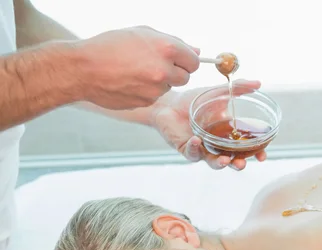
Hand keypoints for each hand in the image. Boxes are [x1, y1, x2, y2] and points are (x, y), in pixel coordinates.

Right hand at [77, 26, 199, 109]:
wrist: (84, 69)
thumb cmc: (110, 46)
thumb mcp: (142, 33)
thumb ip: (173, 42)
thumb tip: (196, 52)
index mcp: (167, 49)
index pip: (194, 62)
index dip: (186, 61)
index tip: (178, 60)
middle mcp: (164, 71)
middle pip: (185, 78)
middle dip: (175, 72)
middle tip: (155, 65)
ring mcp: (156, 89)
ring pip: (169, 88)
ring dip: (160, 82)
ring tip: (137, 71)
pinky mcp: (147, 102)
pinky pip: (155, 96)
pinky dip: (147, 91)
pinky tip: (130, 82)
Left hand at [151, 80, 266, 170]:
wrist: (169, 103)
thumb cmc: (194, 101)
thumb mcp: (218, 93)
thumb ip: (238, 88)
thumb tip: (258, 83)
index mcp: (228, 134)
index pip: (246, 147)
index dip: (256, 154)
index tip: (262, 156)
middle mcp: (218, 145)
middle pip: (232, 160)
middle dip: (239, 164)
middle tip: (242, 163)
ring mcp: (203, 149)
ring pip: (213, 162)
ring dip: (220, 164)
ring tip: (225, 161)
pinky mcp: (187, 149)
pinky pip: (192, 153)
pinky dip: (195, 148)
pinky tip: (197, 140)